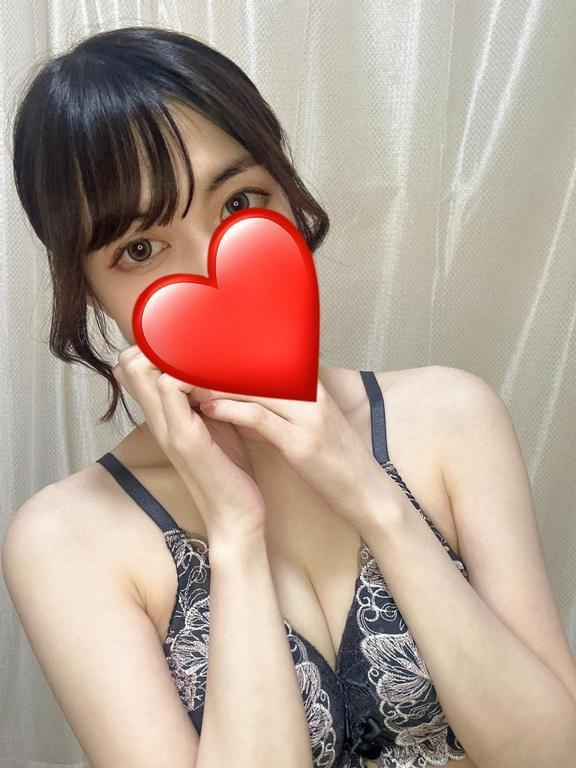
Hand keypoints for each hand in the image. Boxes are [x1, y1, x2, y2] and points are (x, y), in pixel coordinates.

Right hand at [111, 346, 266, 541]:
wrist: (236, 516)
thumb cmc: (230, 469)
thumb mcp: (216, 423)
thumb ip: (207, 396)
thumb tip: (216, 363)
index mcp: (164, 415)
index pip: (133, 367)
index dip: (153, 344)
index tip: (185, 335)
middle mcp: (158, 420)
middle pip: (130, 364)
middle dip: (158, 342)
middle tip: (195, 340)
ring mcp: (169, 429)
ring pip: (145, 372)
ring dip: (173, 354)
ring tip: (207, 350)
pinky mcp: (187, 440)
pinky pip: (174, 391)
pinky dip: (192, 374)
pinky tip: (219, 374)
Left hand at [197, 375, 407, 529]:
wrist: (366, 492)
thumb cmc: (333, 462)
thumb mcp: (303, 428)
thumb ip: (273, 413)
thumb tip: (237, 403)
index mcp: (313, 388)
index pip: (270, 360)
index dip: (235, 355)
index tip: (204, 353)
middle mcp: (312, 395)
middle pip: (259, 368)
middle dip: (221, 365)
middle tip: (187, 362)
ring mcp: (309, 417)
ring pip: (255, 388)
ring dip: (219, 384)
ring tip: (189, 382)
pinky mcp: (302, 442)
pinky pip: (260, 418)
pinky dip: (231, 410)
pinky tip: (209, 408)